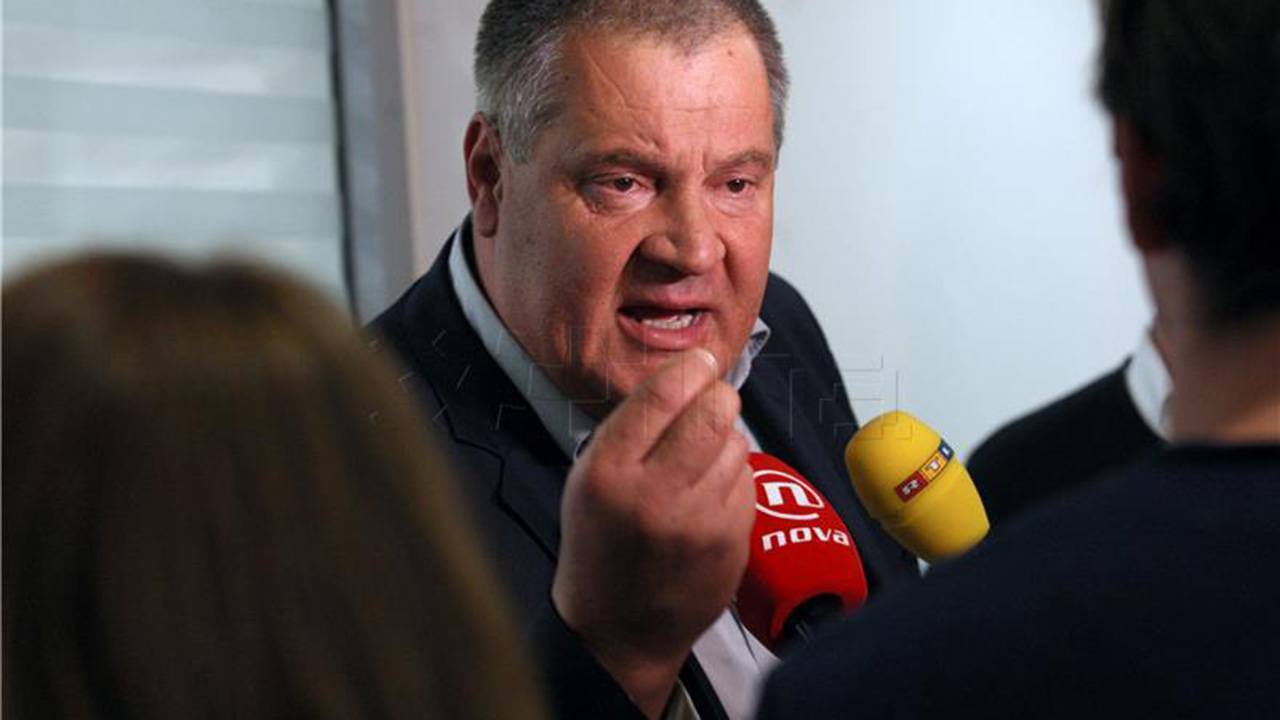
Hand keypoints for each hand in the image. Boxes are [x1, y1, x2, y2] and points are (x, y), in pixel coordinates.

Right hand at [552, 349, 755, 717]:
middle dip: (717, 396)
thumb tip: (691, 372)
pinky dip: (734, 477)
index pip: (663, 394)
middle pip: (714, 409)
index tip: (701, 359)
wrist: (617, 627)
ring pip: (737, 442)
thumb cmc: (601, 541)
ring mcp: (699, 522)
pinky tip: (709, 497)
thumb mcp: (589, 477)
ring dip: (725, 440)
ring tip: (698, 463)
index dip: (692, 366)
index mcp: (608, 472)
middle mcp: (653, 495)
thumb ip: (632, 427)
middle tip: (709, 403)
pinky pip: (747, 480)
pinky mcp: (731, 542)